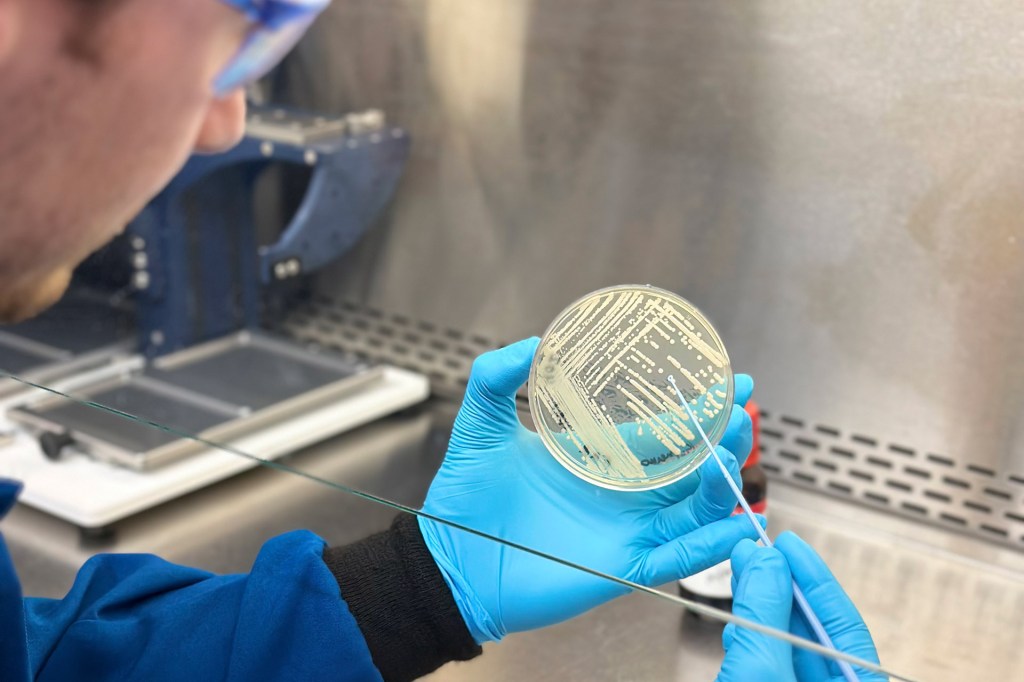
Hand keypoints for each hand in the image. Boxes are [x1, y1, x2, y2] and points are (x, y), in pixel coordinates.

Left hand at [419, 337, 761, 642]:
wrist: (450, 556)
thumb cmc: (464, 496)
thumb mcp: (482, 423)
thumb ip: (497, 376)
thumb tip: (532, 341)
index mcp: (597, 458)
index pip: (659, 429)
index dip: (695, 408)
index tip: (729, 382)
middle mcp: (620, 494)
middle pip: (689, 466)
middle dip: (722, 438)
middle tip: (743, 410)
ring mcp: (626, 531)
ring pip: (693, 508)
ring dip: (720, 484)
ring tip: (733, 452)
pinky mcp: (623, 567)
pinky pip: (677, 557)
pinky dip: (709, 545)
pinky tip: (736, 526)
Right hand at [718, 533, 883, 681]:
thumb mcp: (760, 670)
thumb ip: (766, 615)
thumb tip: (767, 562)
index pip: (846, 624)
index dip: (816, 578)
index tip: (789, 545)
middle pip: (812, 629)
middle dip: (781, 586)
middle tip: (758, 552)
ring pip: (785, 641)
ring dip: (760, 605)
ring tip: (741, 572)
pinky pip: (765, 657)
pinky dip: (749, 634)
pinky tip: (735, 619)